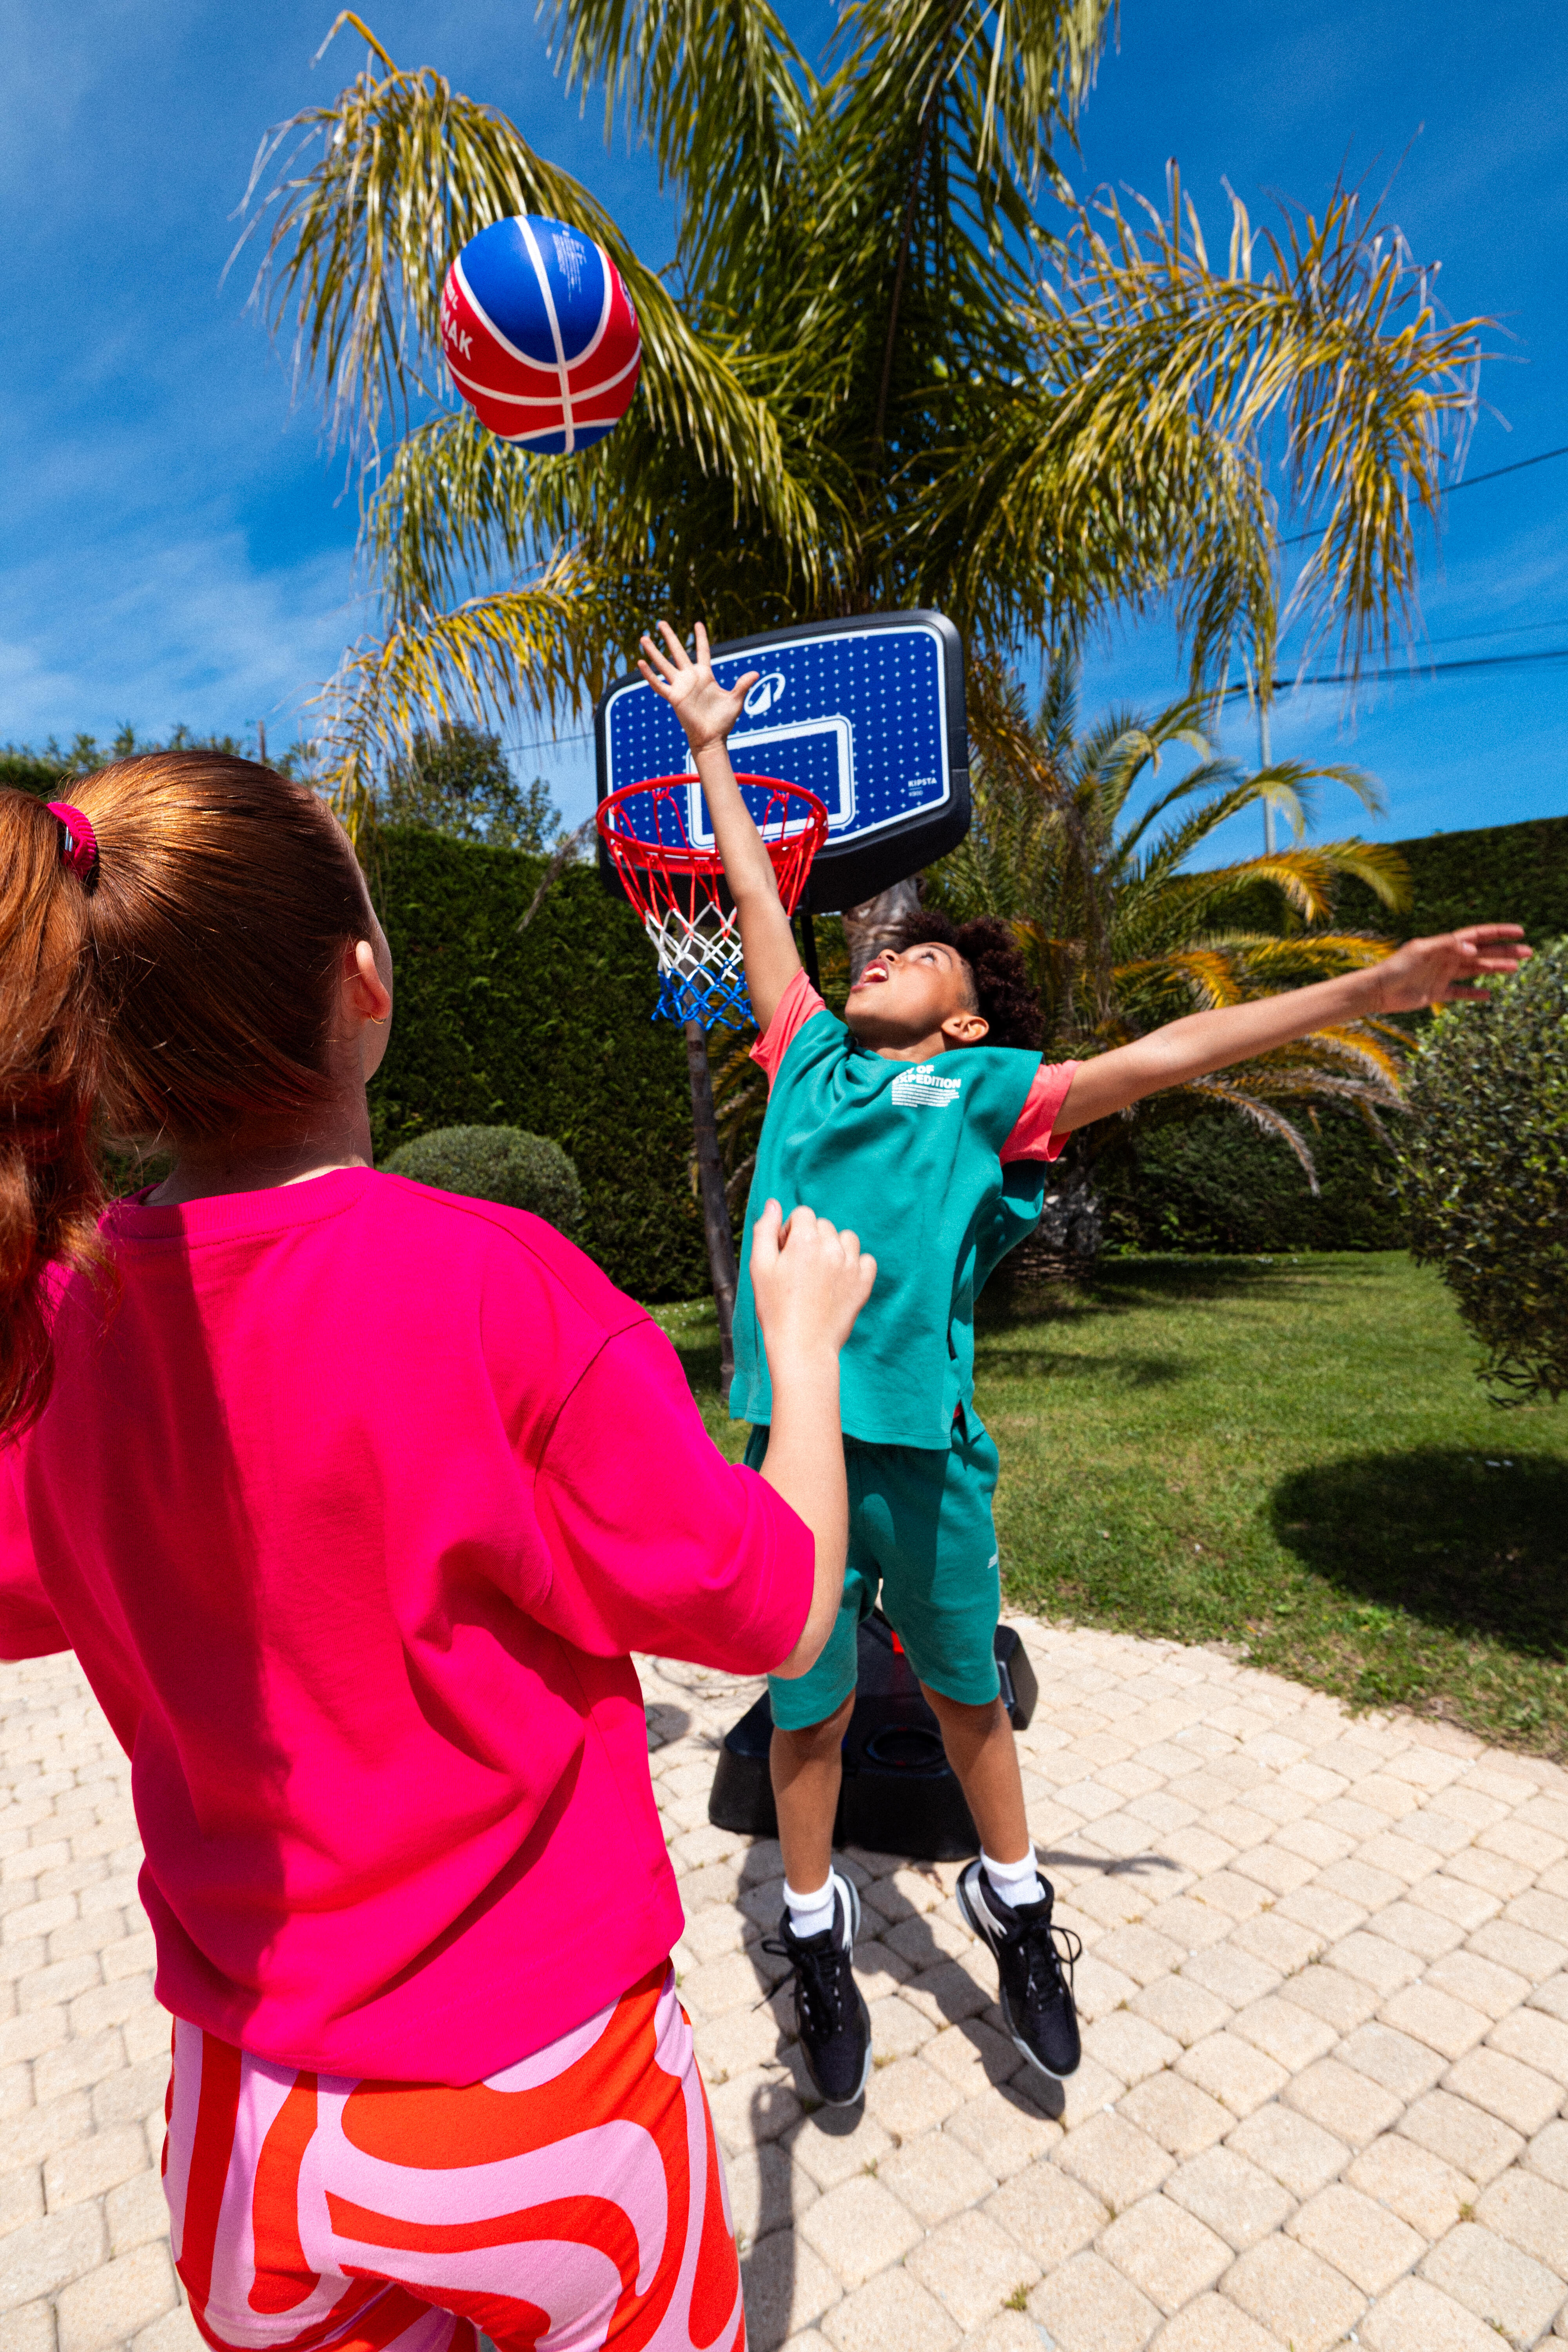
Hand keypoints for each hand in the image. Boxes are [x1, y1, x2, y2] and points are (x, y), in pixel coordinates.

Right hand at [637, 620, 758, 754]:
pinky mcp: (674, 698)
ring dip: (654, 651)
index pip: (702, 651)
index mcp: (706, 675)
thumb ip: (743, 685)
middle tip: (661, 622)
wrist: (712, 738)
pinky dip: (649, 675)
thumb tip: (755, 673)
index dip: (701, 637)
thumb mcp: (735, 700)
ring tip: (644, 637)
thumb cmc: (723, 721)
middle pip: (678, 651)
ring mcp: (681, 687)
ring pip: (664, 664)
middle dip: (670, 637)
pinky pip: (659, 684)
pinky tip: (640, 663)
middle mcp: (691, 677)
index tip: (698, 623)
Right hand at [749, 1199, 875, 1365]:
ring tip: (820, 1273)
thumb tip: (773, 1203)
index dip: (790, 1231)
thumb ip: (765, 1230)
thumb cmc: (775, 1308)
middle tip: (798, 1269)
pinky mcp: (864, 1284)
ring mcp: (851, 1265)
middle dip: (810, 1239)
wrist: (802, 1346)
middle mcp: (832, 1248)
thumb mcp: (759, 1267)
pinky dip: (855, 1265)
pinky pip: (866, 1260)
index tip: (784, 1254)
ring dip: (834, 1248)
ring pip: (846, 1238)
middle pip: (823, 1225)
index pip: (803, 1214)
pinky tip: (839, 1280)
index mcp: (805, 1240)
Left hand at [1370, 925, 1531, 1012]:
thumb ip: (1447, 947)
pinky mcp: (1437, 993)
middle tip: (1528, 953)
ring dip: (1495, 970)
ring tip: (1515, 970)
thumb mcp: (1421, 952)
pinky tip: (1488, 995)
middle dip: (1504, 952)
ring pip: (1475, 971)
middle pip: (1482, 954)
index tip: (1519, 931)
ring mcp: (1443, 975)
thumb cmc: (1396, 967)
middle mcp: (1447, 958)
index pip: (1478, 935)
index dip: (1498, 932)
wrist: (1378, 990)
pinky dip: (1474, 994)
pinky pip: (1460, 992)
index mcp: (1445, 945)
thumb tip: (1474, 948)